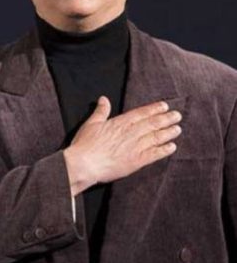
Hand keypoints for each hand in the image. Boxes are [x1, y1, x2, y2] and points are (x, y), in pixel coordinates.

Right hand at [63, 96, 181, 195]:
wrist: (84, 163)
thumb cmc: (85, 144)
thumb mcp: (91, 123)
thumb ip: (100, 111)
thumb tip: (104, 99)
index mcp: (120, 123)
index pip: (141, 113)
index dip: (154, 109)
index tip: (164, 106)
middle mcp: (130, 133)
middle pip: (152, 124)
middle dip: (166, 119)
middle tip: (177, 115)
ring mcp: (135, 147)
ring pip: (156, 137)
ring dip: (168, 132)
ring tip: (178, 129)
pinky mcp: (136, 161)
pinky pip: (154, 154)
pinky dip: (164, 150)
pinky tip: (172, 147)